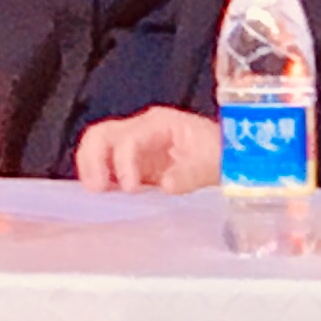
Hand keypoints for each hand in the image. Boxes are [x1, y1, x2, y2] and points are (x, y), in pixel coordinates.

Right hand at [69, 108, 224, 189]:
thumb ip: (189, 174)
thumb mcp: (212, 164)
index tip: (129, 188)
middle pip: (100, 135)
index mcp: (159, 124)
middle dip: (92, 160)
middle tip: (96, 189)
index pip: (128, 138)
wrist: (229, 158)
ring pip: (97, 147)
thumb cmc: (220, 155)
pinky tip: (105, 197)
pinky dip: (101, 179)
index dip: (123, 162)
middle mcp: (141, 130)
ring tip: (97, 193)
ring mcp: (134, 146)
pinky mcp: (132, 164)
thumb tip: (166, 185)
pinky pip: (106, 166)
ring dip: (92, 169)